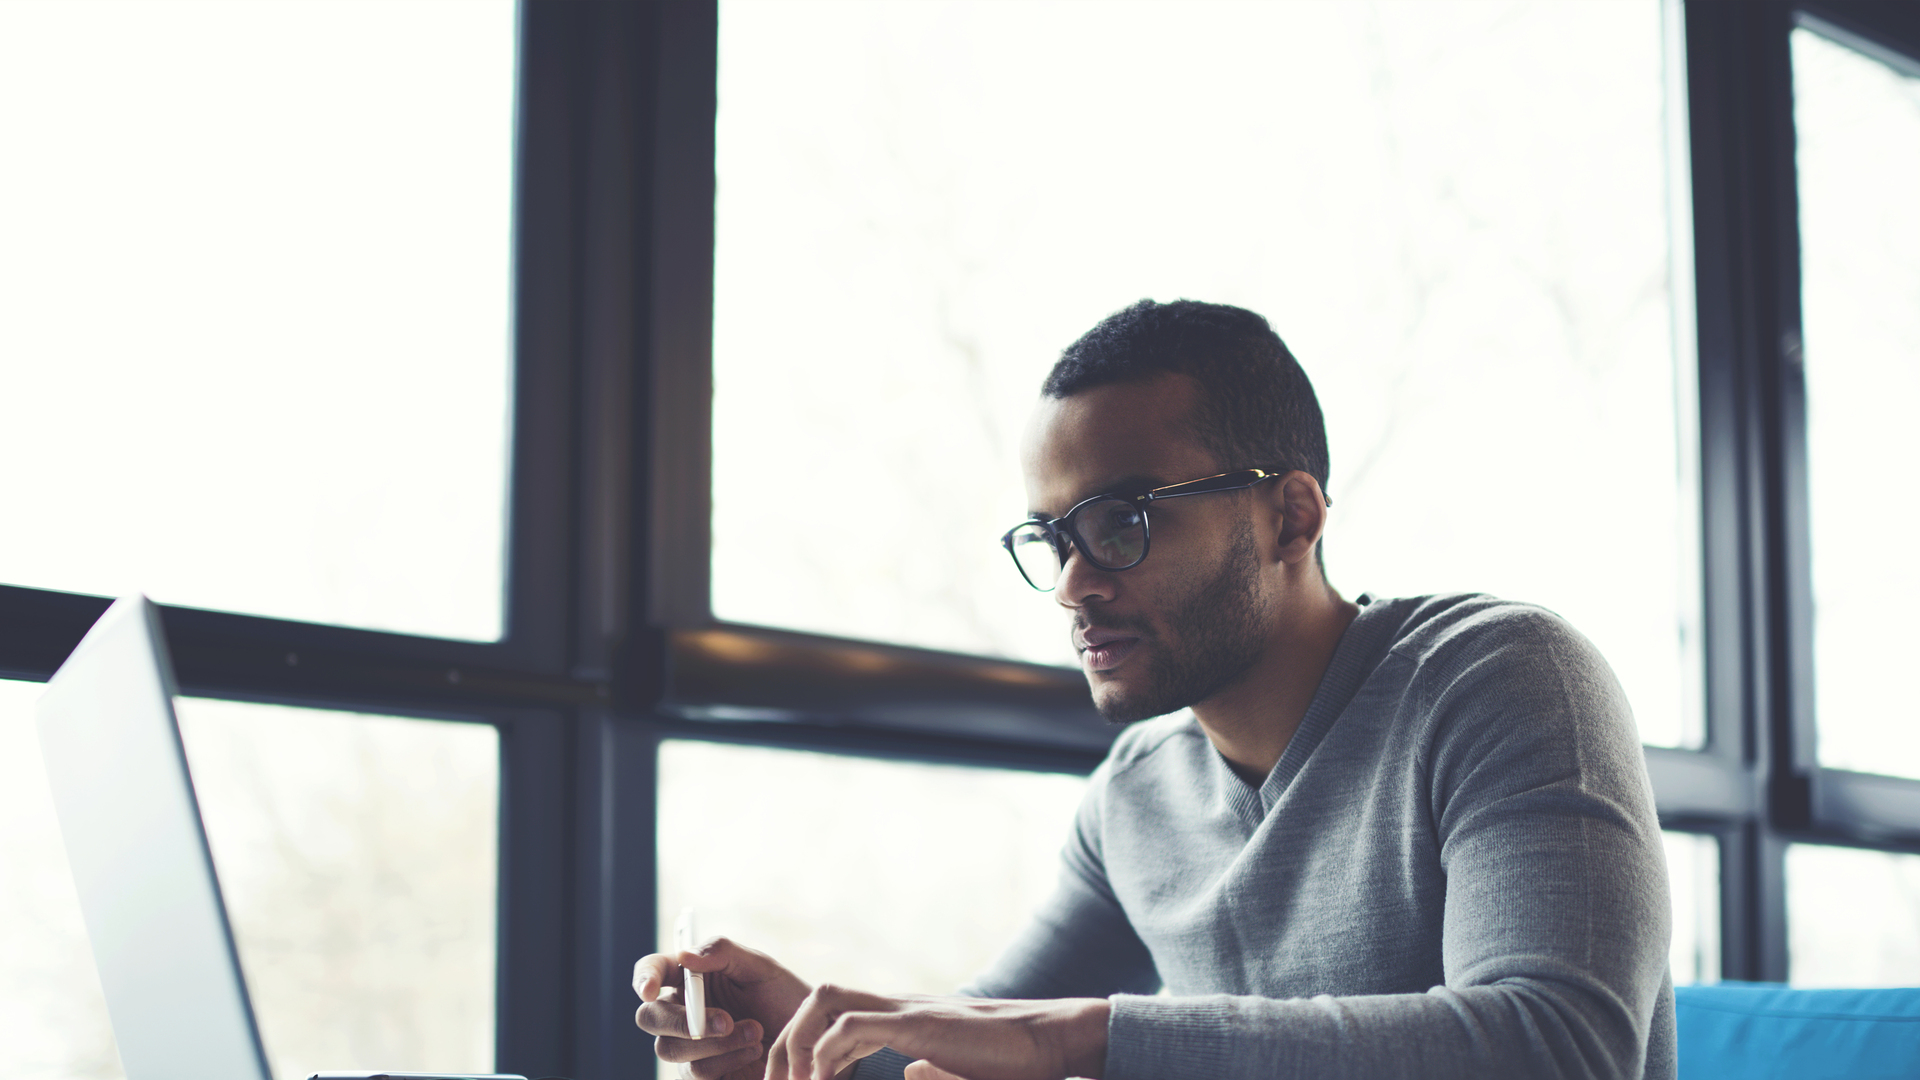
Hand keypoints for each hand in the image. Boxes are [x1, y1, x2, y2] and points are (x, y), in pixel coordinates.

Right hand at [634, 937, 812, 1079]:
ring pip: (672, 1049)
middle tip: (723, 1021)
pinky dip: (727, 1060)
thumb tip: (684, 955)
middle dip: (679, 1022)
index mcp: (689, 977)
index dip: (643, 977)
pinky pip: (697, 1072)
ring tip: (755, 1032)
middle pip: (649, 1018)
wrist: (808, 1038)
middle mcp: (682, 1011)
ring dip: (717, 1042)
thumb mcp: (759, 966)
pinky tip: (754, 1050)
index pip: (651, 971)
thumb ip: (722, 952)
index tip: (650, 988)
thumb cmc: (782, 996)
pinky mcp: (704, 1073)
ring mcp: (689, 1045)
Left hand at [764, 986, 1108, 1079]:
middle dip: (785, 1044)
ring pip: (824, 999)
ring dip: (798, 1041)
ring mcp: (906, 1010)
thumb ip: (930, 1068)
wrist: (1052, 1041)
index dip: (803, 1052)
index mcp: (902, 1020)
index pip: (832, 1020)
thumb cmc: (1012, 1061)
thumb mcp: (957, 1068)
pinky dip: (825, 1053)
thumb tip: (910, 1073)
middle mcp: (896, 1007)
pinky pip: (851, 1025)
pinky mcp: (917, 1024)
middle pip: (817, 999)